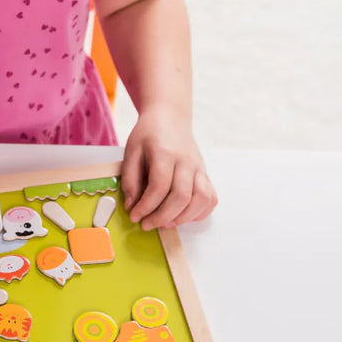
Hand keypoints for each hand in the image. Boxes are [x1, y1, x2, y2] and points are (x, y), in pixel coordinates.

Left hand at [121, 107, 217, 229]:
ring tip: (166, 223)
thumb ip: (130, 178)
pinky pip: (211, 197)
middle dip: (162, 217)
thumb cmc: (148, 134)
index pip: (159, 186)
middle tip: (147, 225)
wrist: (170, 117)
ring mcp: (199, 167)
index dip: (146, 206)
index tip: (135, 216)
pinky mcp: (205, 173)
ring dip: (183, 217)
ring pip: (201, 198)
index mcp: (165, 153)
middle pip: (181, 196)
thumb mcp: (132, 151)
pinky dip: (200, 212)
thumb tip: (132, 205)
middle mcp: (186, 161)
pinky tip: (183, 216)